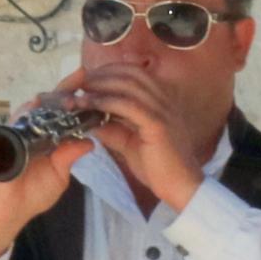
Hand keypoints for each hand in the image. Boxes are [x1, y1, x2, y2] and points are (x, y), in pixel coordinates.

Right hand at [0, 83, 94, 257]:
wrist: (6, 212)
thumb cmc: (31, 195)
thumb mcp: (58, 175)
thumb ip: (69, 156)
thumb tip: (89, 142)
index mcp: (46, 138)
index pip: (62, 114)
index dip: (76, 100)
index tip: (93, 85)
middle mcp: (31, 131)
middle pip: (48, 105)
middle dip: (65, 89)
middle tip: (82, 74)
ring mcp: (15, 132)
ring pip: (32, 108)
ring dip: (50, 99)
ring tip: (69, 90)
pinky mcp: (1, 139)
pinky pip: (14, 121)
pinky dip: (26, 113)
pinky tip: (38, 104)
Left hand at [76, 59, 204, 212]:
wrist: (181, 188)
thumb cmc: (159, 168)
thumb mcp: (130, 144)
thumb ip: (114, 129)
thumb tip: (91, 121)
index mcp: (161, 101)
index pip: (135, 73)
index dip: (110, 71)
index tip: (88, 80)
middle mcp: (164, 100)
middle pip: (130, 72)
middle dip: (102, 73)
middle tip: (79, 82)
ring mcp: (162, 110)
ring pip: (128, 84)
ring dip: (101, 85)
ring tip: (80, 91)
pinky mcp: (157, 124)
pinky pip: (129, 104)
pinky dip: (107, 101)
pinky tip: (90, 104)